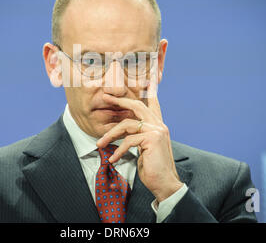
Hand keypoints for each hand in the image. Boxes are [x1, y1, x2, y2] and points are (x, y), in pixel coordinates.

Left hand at [96, 84, 182, 202]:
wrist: (165, 184)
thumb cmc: (153, 169)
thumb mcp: (144, 149)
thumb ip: (138, 137)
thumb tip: (125, 132)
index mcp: (158, 126)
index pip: (153, 103)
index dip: (148, 91)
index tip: (144, 80)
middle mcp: (159, 125)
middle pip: (137, 105)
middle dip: (119, 100)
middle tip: (105, 97)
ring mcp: (157, 131)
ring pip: (127, 124)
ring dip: (110, 134)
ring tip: (99, 144)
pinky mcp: (152, 139)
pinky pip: (128, 140)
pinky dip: (118, 151)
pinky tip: (112, 159)